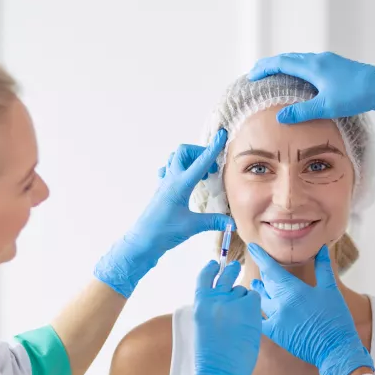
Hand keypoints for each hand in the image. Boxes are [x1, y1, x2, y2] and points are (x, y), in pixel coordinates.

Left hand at [94, 130, 230, 296]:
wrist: (142, 241)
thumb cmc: (163, 232)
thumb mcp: (192, 227)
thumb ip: (213, 221)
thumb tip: (233, 222)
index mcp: (180, 185)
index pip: (200, 162)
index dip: (213, 147)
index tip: (222, 134)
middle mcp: (171, 180)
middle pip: (183, 152)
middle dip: (200, 152)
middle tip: (212, 167)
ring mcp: (164, 184)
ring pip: (175, 159)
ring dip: (190, 159)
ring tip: (203, 175)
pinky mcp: (162, 190)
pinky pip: (169, 170)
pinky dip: (180, 169)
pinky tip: (187, 181)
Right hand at [179, 259, 262, 374]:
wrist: (218, 373)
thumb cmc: (211, 359)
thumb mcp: (203, 328)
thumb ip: (210, 311)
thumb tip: (223, 301)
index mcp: (200, 304)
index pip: (204, 277)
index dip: (211, 269)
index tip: (215, 264)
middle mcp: (214, 298)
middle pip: (226, 275)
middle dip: (232, 270)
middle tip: (236, 266)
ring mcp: (231, 301)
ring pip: (243, 290)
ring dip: (245, 299)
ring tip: (243, 318)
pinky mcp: (248, 308)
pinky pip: (255, 299)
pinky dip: (255, 308)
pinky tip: (252, 321)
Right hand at [247, 52, 374, 130]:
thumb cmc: (357, 95)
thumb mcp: (326, 106)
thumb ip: (302, 111)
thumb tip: (281, 117)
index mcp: (313, 66)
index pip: (281, 62)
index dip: (264, 68)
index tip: (251, 75)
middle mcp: (320, 59)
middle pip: (289, 58)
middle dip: (272, 65)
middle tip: (258, 73)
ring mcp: (330, 61)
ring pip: (301, 60)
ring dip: (286, 66)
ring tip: (276, 76)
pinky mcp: (338, 67)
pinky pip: (312, 64)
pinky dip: (299, 69)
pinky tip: (303, 81)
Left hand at [247, 244, 373, 374]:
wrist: (336, 349)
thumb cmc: (336, 318)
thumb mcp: (331, 289)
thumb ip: (323, 267)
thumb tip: (321, 249)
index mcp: (294, 290)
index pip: (271, 269)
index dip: (260, 257)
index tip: (252, 247)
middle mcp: (280, 304)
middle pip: (265, 284)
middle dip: (263, 275)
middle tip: (261, 267)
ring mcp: (276, 320)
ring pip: (260, 301)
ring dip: (258, 292)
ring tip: (255, 285)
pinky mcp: (276, 334)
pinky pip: (259, 320)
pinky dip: (256, 312)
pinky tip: (255, 308)